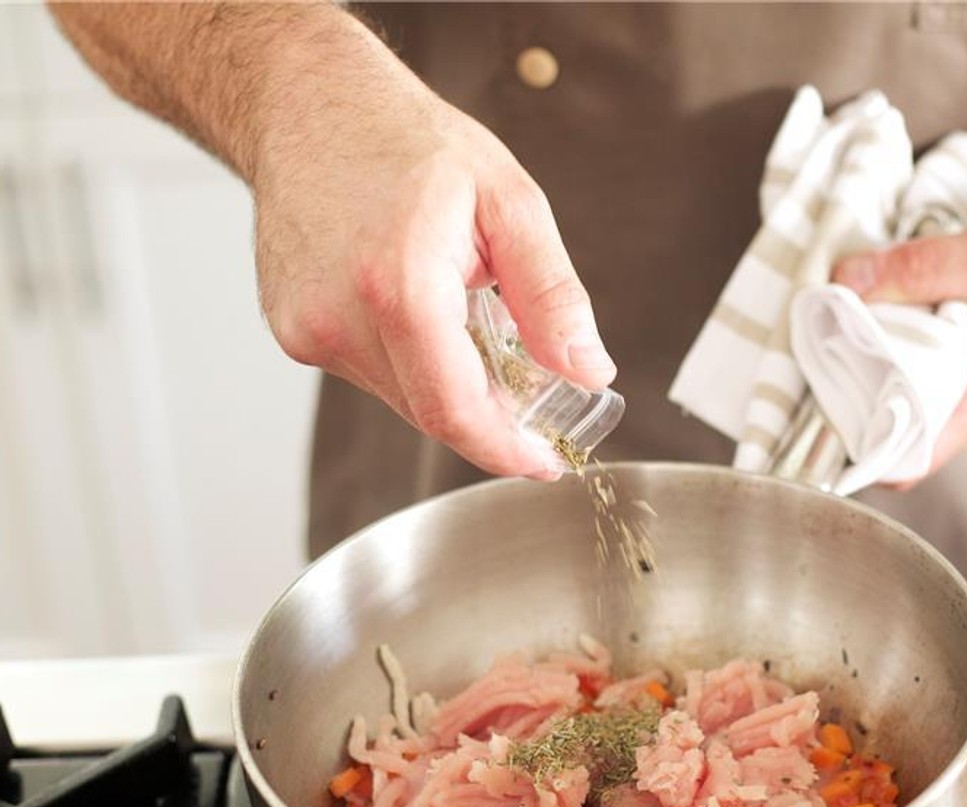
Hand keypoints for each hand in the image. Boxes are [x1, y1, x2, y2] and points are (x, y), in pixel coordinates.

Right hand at [253, 88, 614, 478]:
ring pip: (402, 400)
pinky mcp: (293, 332)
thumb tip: (588, 368)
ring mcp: (308, 329)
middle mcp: (339, 318)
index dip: (507, 450)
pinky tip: (424, 311)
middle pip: (432, 414)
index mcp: (398, 286)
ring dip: (451, 386)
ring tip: (473, 323)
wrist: (306, 102)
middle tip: (532, 400)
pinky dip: (412, 363)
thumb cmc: (403, 139)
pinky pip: (371, 374)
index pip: (457, 412)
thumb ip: (553, 295)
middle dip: (490, 420)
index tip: (544, 461)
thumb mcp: (509, 202)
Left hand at [833, 200, 966, 480]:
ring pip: (893, 383)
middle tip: (810, 338)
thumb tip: (845, 280)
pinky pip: (909, 354)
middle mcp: (966, 403)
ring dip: (860, 352)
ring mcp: (964, 379)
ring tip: (830, 312)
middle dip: (843, 385)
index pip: (902, 461)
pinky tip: (868, 296)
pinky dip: (885, 330)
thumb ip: (919, 267)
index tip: (813, 405)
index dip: (853, 446)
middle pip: (884, 419)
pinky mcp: (962, 352)